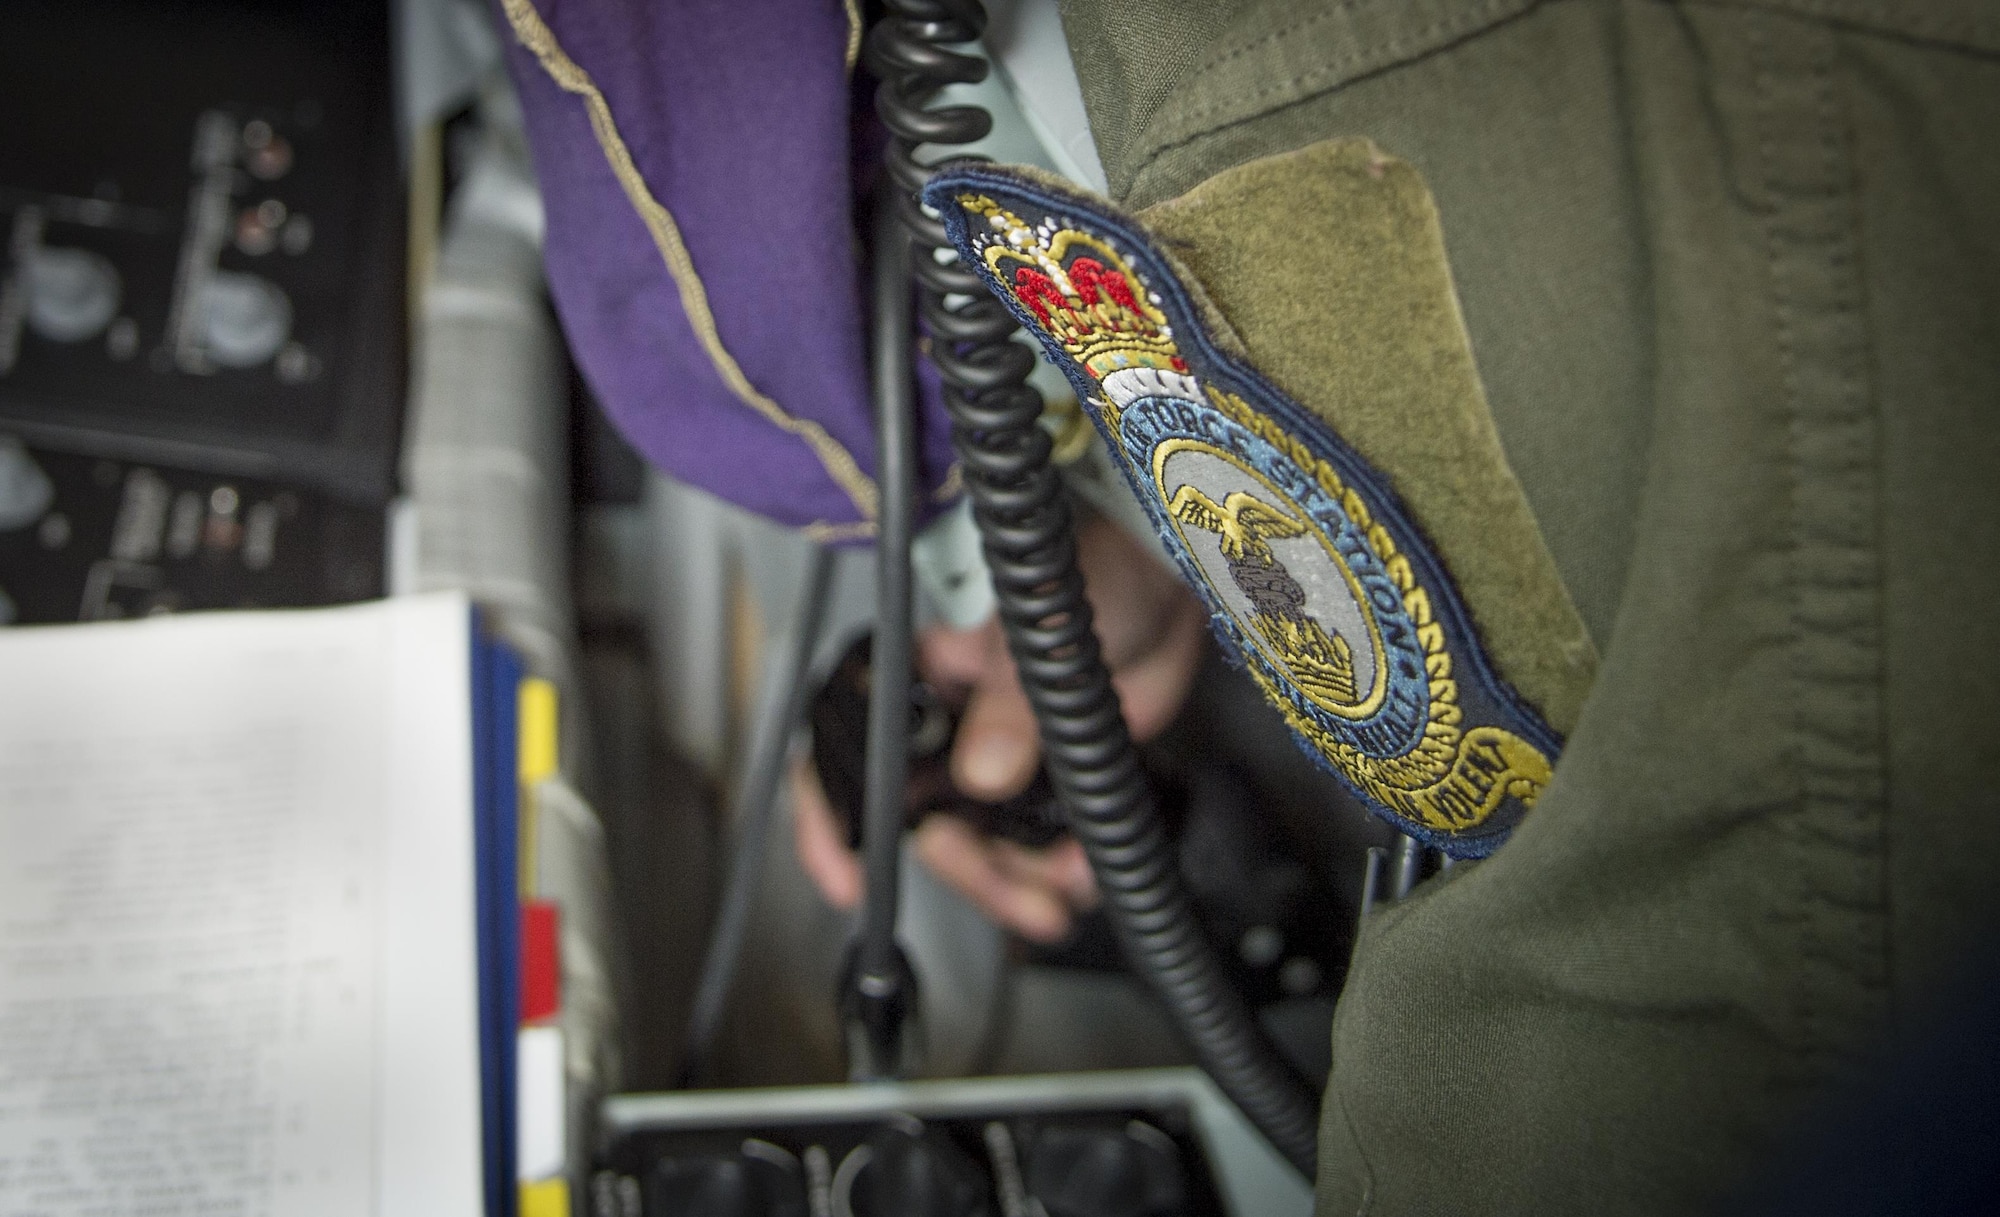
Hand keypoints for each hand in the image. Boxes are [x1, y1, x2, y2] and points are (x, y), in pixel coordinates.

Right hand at [792, 513, 1205, 940]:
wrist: (1170, 573)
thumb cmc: (1092, 559)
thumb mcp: (1036, 628)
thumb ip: (1007, 703)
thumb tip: (985, 771)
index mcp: (923, 674)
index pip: (851, 746)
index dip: (835, 816)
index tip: (852, 879)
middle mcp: (953, 718)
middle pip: (926, 815)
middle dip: (964, 864)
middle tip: (1006, 889)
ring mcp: (1004, 749)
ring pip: (984, 838)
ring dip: (1015, 878)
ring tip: (1053, 898)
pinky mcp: (1055, 769)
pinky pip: (1042, 838)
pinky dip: (1058, 867)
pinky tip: (1078, 873)